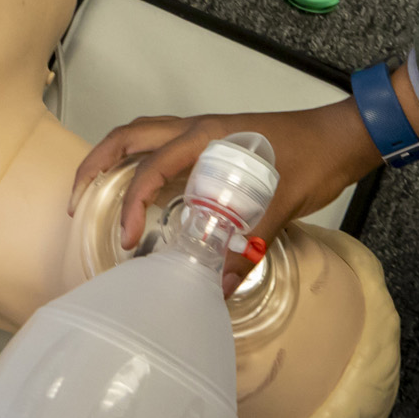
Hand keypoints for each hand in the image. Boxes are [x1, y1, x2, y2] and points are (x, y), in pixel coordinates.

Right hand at [71, 102, 385, 253]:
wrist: (342, 138)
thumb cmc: (313, 160)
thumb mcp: (281, 205)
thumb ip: (248, 244)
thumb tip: (217, 288)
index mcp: (206, 137)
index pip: (150, 168)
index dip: (130, 204)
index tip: (127, 240)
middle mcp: (197, 129)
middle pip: (128, 136)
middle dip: (95, 164)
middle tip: (76, 200)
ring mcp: (203, 132)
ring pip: (142, 135)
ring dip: (113, 158)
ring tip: (94, 189)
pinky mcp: (213, 141)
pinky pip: (163, 145)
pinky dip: (142, 162)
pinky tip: (143, 191)